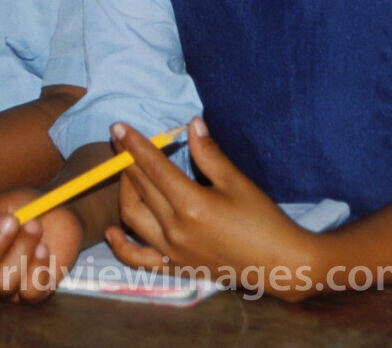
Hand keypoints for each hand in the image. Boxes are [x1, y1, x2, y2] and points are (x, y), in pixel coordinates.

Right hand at [0, 189, 82, 306]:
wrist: (62, 210)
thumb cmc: (23, 206)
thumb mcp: (1, 203)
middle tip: (10, 220)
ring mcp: (7, 285)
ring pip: (3, 284)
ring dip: (21, 249)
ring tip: (35, 225)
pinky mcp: (33, 292)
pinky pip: (30, 292)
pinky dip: (39, 266)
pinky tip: (45, 249)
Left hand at [108, 118, 313, 295]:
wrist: (279, 262)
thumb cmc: (261, 219)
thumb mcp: (237, 182)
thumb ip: (209, 153)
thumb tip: (191, 124)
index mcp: (192, 204)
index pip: (153, 167)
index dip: (134, 144)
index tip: (119, 127)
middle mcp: (175, 229)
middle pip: (140, 188)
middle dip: (126, 161)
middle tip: (121, 141)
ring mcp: (172, 251)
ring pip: (132, 217)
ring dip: (124, 192)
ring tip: (127, 173)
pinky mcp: (174, 266)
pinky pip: (138, 259)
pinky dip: (120, 246)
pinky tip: (112, 231)